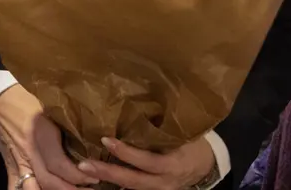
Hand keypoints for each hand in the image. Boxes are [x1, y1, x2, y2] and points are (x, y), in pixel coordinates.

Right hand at [0, 84, 95, 189]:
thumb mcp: (52, 110)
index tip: (94, 178)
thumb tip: (92, 143)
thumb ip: (68, 127)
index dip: (78, 175)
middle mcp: (28, 150)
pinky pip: (15, 188)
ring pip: (32, 188)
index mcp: (40, 132)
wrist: (0, 101)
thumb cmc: (31, 102)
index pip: (58, 164)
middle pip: (47, 181)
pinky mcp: (9, 169)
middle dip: (69, 189)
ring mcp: (16, 162)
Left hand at [78, 136, 215, 189]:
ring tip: (85, 170)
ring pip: (129, 188)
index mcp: (173, 164)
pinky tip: (95, 178)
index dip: (127, 153)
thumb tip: (135, 107)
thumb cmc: (194, 143)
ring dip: (106, 180)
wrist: (206, 166)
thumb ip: (162, 129)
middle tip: (84, 165)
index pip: (147, 161)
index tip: (106, 140)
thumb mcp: (183, 134)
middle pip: (132, 180)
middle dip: (107, 172)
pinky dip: (113, 185)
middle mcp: (164, 182)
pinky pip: (130, 189)